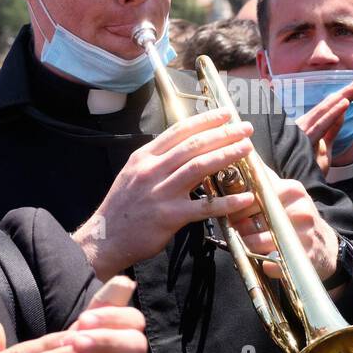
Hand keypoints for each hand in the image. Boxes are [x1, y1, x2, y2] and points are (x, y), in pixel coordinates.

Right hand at [74, 107, 257, 277]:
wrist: (105, 238)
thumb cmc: (123, 207)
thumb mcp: (133, 174)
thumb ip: (157, 160)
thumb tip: (184, 146)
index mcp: (144, 157)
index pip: (179, 131)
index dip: (205, 120)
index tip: (226, 114)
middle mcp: (152, 170)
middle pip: (193, 145)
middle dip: (223, 134)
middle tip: (245, 128)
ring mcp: (161, 193)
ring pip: (199, 167)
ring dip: (227, 155)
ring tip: (247, 149)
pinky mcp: (170, 217)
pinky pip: (204, 206)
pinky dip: (227, 201)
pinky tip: (245, 197)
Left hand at [225, 164, 339, 281]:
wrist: (326, 247)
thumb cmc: (299, 218)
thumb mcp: (288, 194)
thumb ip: (266, 178)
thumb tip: (244, 155)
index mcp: (293, 191)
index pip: (257, 194)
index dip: (239, 204)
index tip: (231, 211)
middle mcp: (301, 210)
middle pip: (256, 218)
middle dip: (240, 225)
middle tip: (236, 229)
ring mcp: (304, 235)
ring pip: (260, 242)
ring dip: (248, 245)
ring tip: (246, 243)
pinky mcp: (304, 258)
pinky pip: (273, 264)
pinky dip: (265, 264)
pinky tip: (266, 261)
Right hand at [292, 76, 352, 174]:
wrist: (298, 186)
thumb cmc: (308, 168)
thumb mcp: (326, 147)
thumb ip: (332, 130)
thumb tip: (342, 113)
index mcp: (311, 124)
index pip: (332, 105)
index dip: (349, 94)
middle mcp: (305, 123)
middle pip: (330, 103)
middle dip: (350, 90)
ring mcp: (303, 131)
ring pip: (327, 109)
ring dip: (345, 95)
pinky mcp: (304, 140)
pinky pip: (322, 125)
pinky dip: (333, 113)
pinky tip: (344, 103)